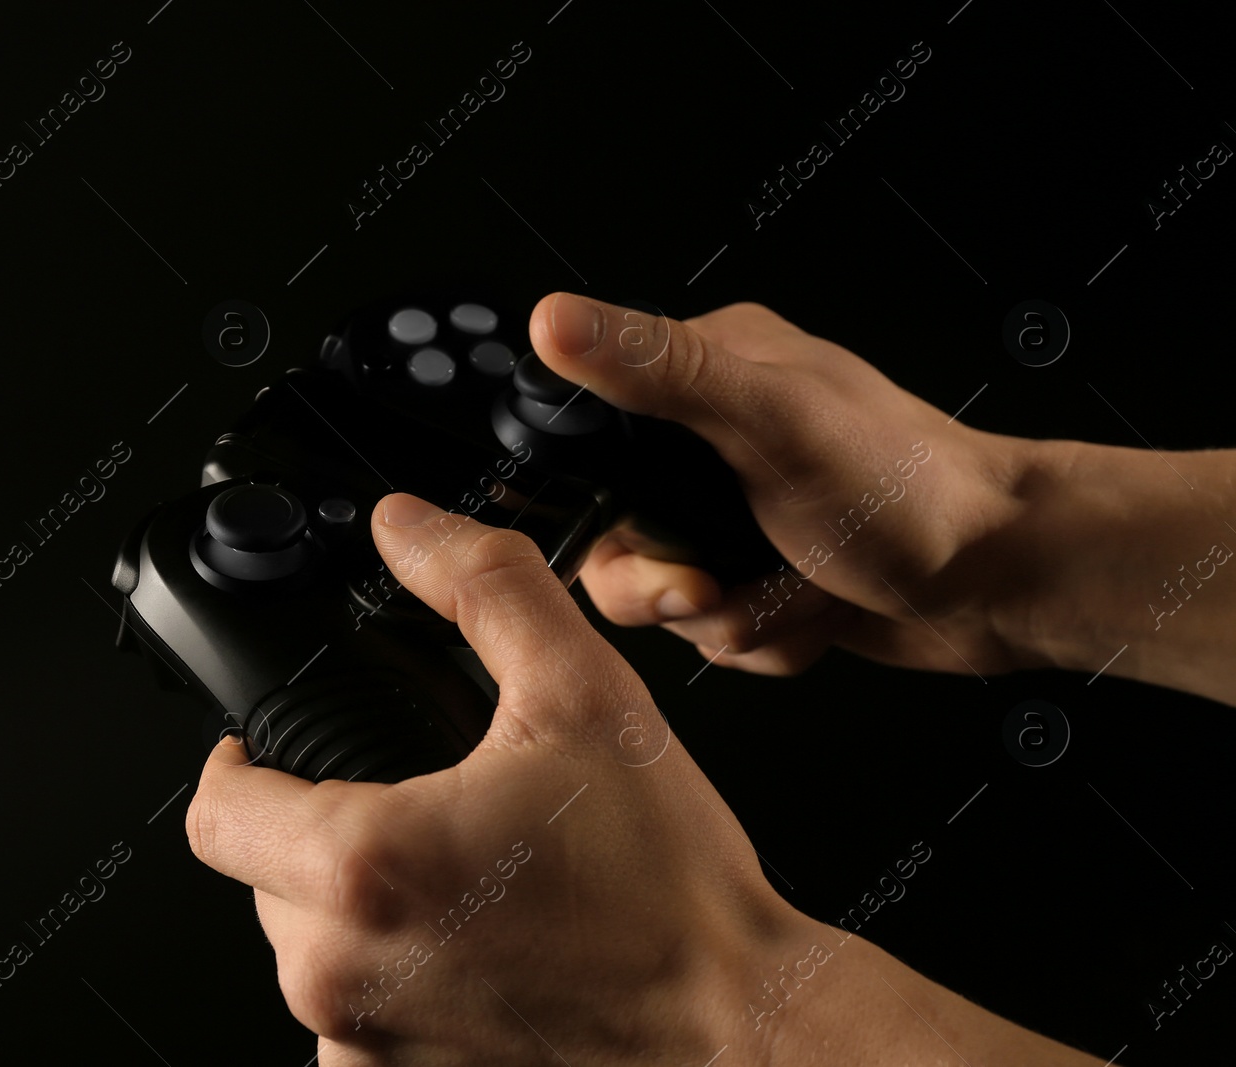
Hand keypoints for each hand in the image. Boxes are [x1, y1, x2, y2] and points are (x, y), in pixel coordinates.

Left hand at [184, 494, 1108, 1064]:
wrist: (737, 1025)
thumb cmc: (668, 890)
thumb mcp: (581, 694)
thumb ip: (483, 587)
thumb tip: (409, 527)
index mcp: (365, 867)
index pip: (215, 811)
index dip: (234, 761)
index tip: (269, 747)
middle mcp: (344, 974)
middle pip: (261, 875)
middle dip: (317, 827)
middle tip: (418, 803)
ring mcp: (366, 1045)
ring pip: (309, 946)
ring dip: (357, 903)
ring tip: (460, 877)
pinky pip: (353, 1014)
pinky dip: (393, 970)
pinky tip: (473, 945)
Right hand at [530, 293, 1054, 678]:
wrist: (1001, 579)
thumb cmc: (910, 488)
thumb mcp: (769, 419)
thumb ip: (655, 370)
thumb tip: (555, 320)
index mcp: (708, 376)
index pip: (590, 439)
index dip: (601, 504)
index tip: (647, 533)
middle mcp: (716, 444)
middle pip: (618, 537)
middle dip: (671, 584)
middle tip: (716, 582)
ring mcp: (739, 515)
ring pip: (666, 596)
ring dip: (728, 615)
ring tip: (791, 591)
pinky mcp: (763, 574)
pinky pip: (717, 631)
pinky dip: (765, 638)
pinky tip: (815, 610)